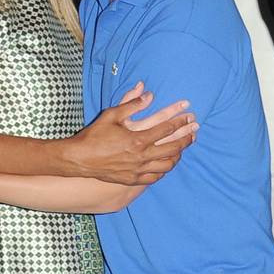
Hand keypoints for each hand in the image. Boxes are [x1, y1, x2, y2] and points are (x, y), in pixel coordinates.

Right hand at [71, 81, 196, 184]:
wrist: (79, 159)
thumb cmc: (94, 135)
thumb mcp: (111, 115)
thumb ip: (131, 104)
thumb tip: (148, 93)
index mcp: (137, 139)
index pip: (167, 129)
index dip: (180, 121)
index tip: (190, 116)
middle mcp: (141, 156)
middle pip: (173, 148)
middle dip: (186, 138)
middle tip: (195, 132)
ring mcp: (138, 170)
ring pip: (168, 164)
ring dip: (178, 155)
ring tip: (183, 147)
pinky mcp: (133, 179)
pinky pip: (156, 176)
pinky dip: (165, 169)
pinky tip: (167, 163)